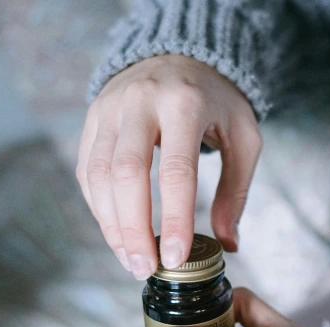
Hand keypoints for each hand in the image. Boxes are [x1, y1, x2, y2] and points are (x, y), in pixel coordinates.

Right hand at [77, 55, 261, 278]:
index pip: (175, 170)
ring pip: (97, 175)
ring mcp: (110, 108)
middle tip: (145, 268)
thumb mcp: (243, 139)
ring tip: (132, 260)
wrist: (181, 56)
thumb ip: (236, 191)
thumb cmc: (217, 102)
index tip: (174, 258)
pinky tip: (117, 233)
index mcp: (185, 104)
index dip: (173, 219)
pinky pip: (86, 170)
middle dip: (133, 229)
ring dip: (111, 225)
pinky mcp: (92, 119)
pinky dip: (99, 208)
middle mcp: (141, 102)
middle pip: (126, 174)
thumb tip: (228, 244)